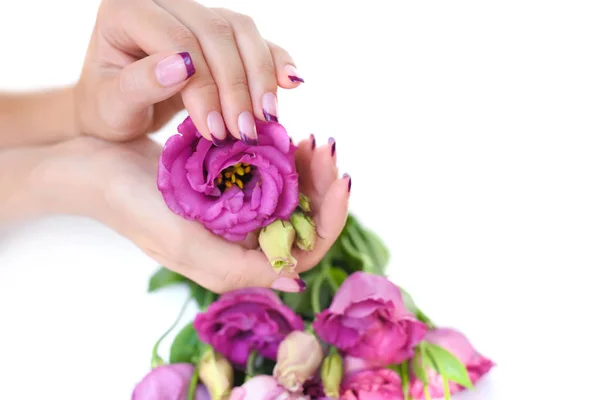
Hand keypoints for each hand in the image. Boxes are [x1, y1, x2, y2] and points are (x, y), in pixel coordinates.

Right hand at [38, 135, 348, 293]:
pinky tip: (287, 137)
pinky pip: (268, 175)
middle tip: (324, 145)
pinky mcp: (227, 188)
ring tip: (310, 138)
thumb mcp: (184, 243)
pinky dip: (283, 157)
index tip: (340, 176)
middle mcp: (244, 243)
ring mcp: (237, 214)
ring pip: (291, 196)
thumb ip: (237, 268)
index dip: (329, 217)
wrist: (95, 169)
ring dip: (307, 169)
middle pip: (303, 220)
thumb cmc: (134, 206)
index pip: (304, 250)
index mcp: (238, 263)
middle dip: (322, 185)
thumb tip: (295, 278)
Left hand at [75, 0, 301, 143]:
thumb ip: (138, 85)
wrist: (121, 111)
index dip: (201, 85)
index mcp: (126, 10)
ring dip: (261, 76)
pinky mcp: (219, 32)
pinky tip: (291, 83)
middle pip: (214, 32)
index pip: (176, 39)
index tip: (215, 131)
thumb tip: (180, 66)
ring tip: (267, 118)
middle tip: (243, 132)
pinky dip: (275, 61)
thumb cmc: (109, 110)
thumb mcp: (112, 106)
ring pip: (241, 31)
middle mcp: (164, 3)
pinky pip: (254, 39)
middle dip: (235, 86)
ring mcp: (195, 13)